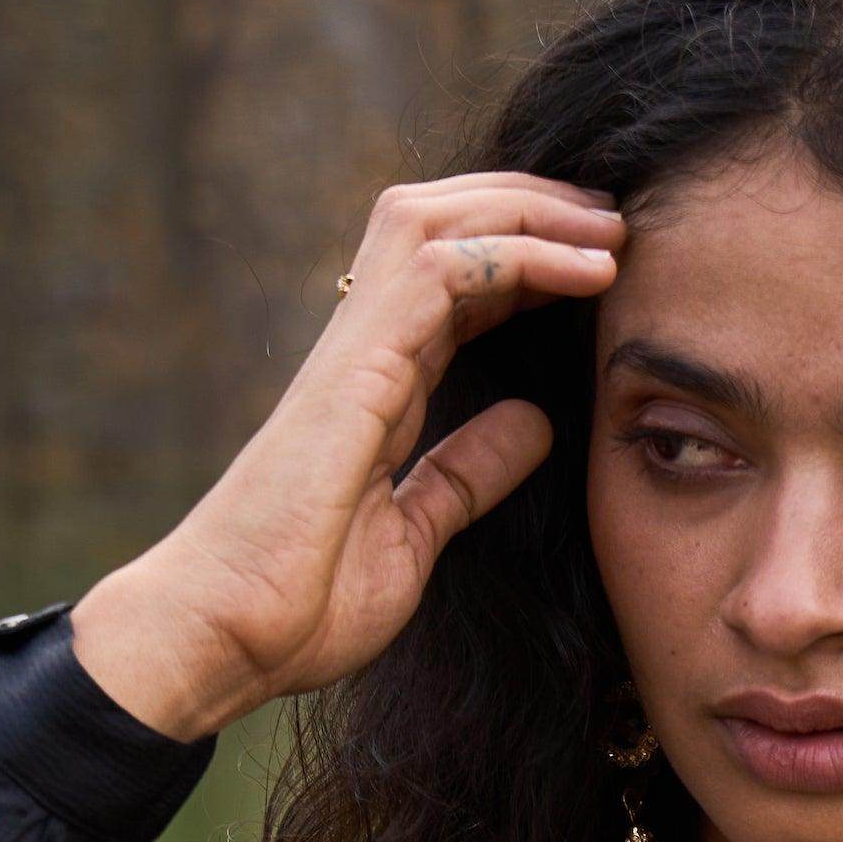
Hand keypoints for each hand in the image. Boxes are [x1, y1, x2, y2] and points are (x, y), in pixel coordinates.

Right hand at [69, 176, 624, 740]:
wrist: (225, 635)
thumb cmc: (302, 603)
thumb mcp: (415, 535)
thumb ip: (466, 473)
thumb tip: (531, 421)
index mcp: (377, 385)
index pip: (455, 283)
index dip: (527, 258)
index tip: (602, 267)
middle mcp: (363, 349)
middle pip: (445, 223)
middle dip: (535, 206)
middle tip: (617, 221)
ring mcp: (354, 349)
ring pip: (439, 221)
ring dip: (531, 211)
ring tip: (610, 228)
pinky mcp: (354, 366)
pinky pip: (443, 270)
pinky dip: (519, 254)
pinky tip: (583, 271)